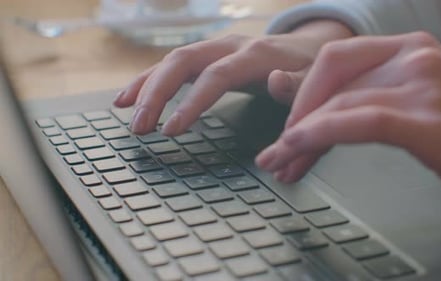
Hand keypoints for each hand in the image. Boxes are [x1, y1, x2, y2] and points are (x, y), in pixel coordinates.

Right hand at [114, 20, 353, 134]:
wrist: (309, 46)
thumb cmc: (311, 70)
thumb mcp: (315, 81)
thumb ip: (298, 86)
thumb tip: (275, 83)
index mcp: (256, 55)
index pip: (216, 76)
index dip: (192, 102)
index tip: (171, 130)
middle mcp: (230, 46)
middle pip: (184, 61)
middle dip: (157, 93)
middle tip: (139, 127)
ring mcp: (216, 48)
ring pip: (172, 59)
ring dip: (145, 84)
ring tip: (123, 110)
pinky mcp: (208, 56)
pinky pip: (173, 64)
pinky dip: (150, 79)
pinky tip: (130, 96)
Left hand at [255, 32, 440, 214]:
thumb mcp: (412, 106)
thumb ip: (363, 97)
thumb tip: (304, 103)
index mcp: (410, 48)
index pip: (336, 59)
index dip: (302, 93)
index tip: (288, 129)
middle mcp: (414, 56)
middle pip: (330, 76)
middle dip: (294, 115)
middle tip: (275, 152)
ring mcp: (423, 85)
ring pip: (338, 100)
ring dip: (298, 136)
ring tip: (279, 164)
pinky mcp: (428, 121)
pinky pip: (360, 120)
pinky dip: (321, 133)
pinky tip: (298, 148)